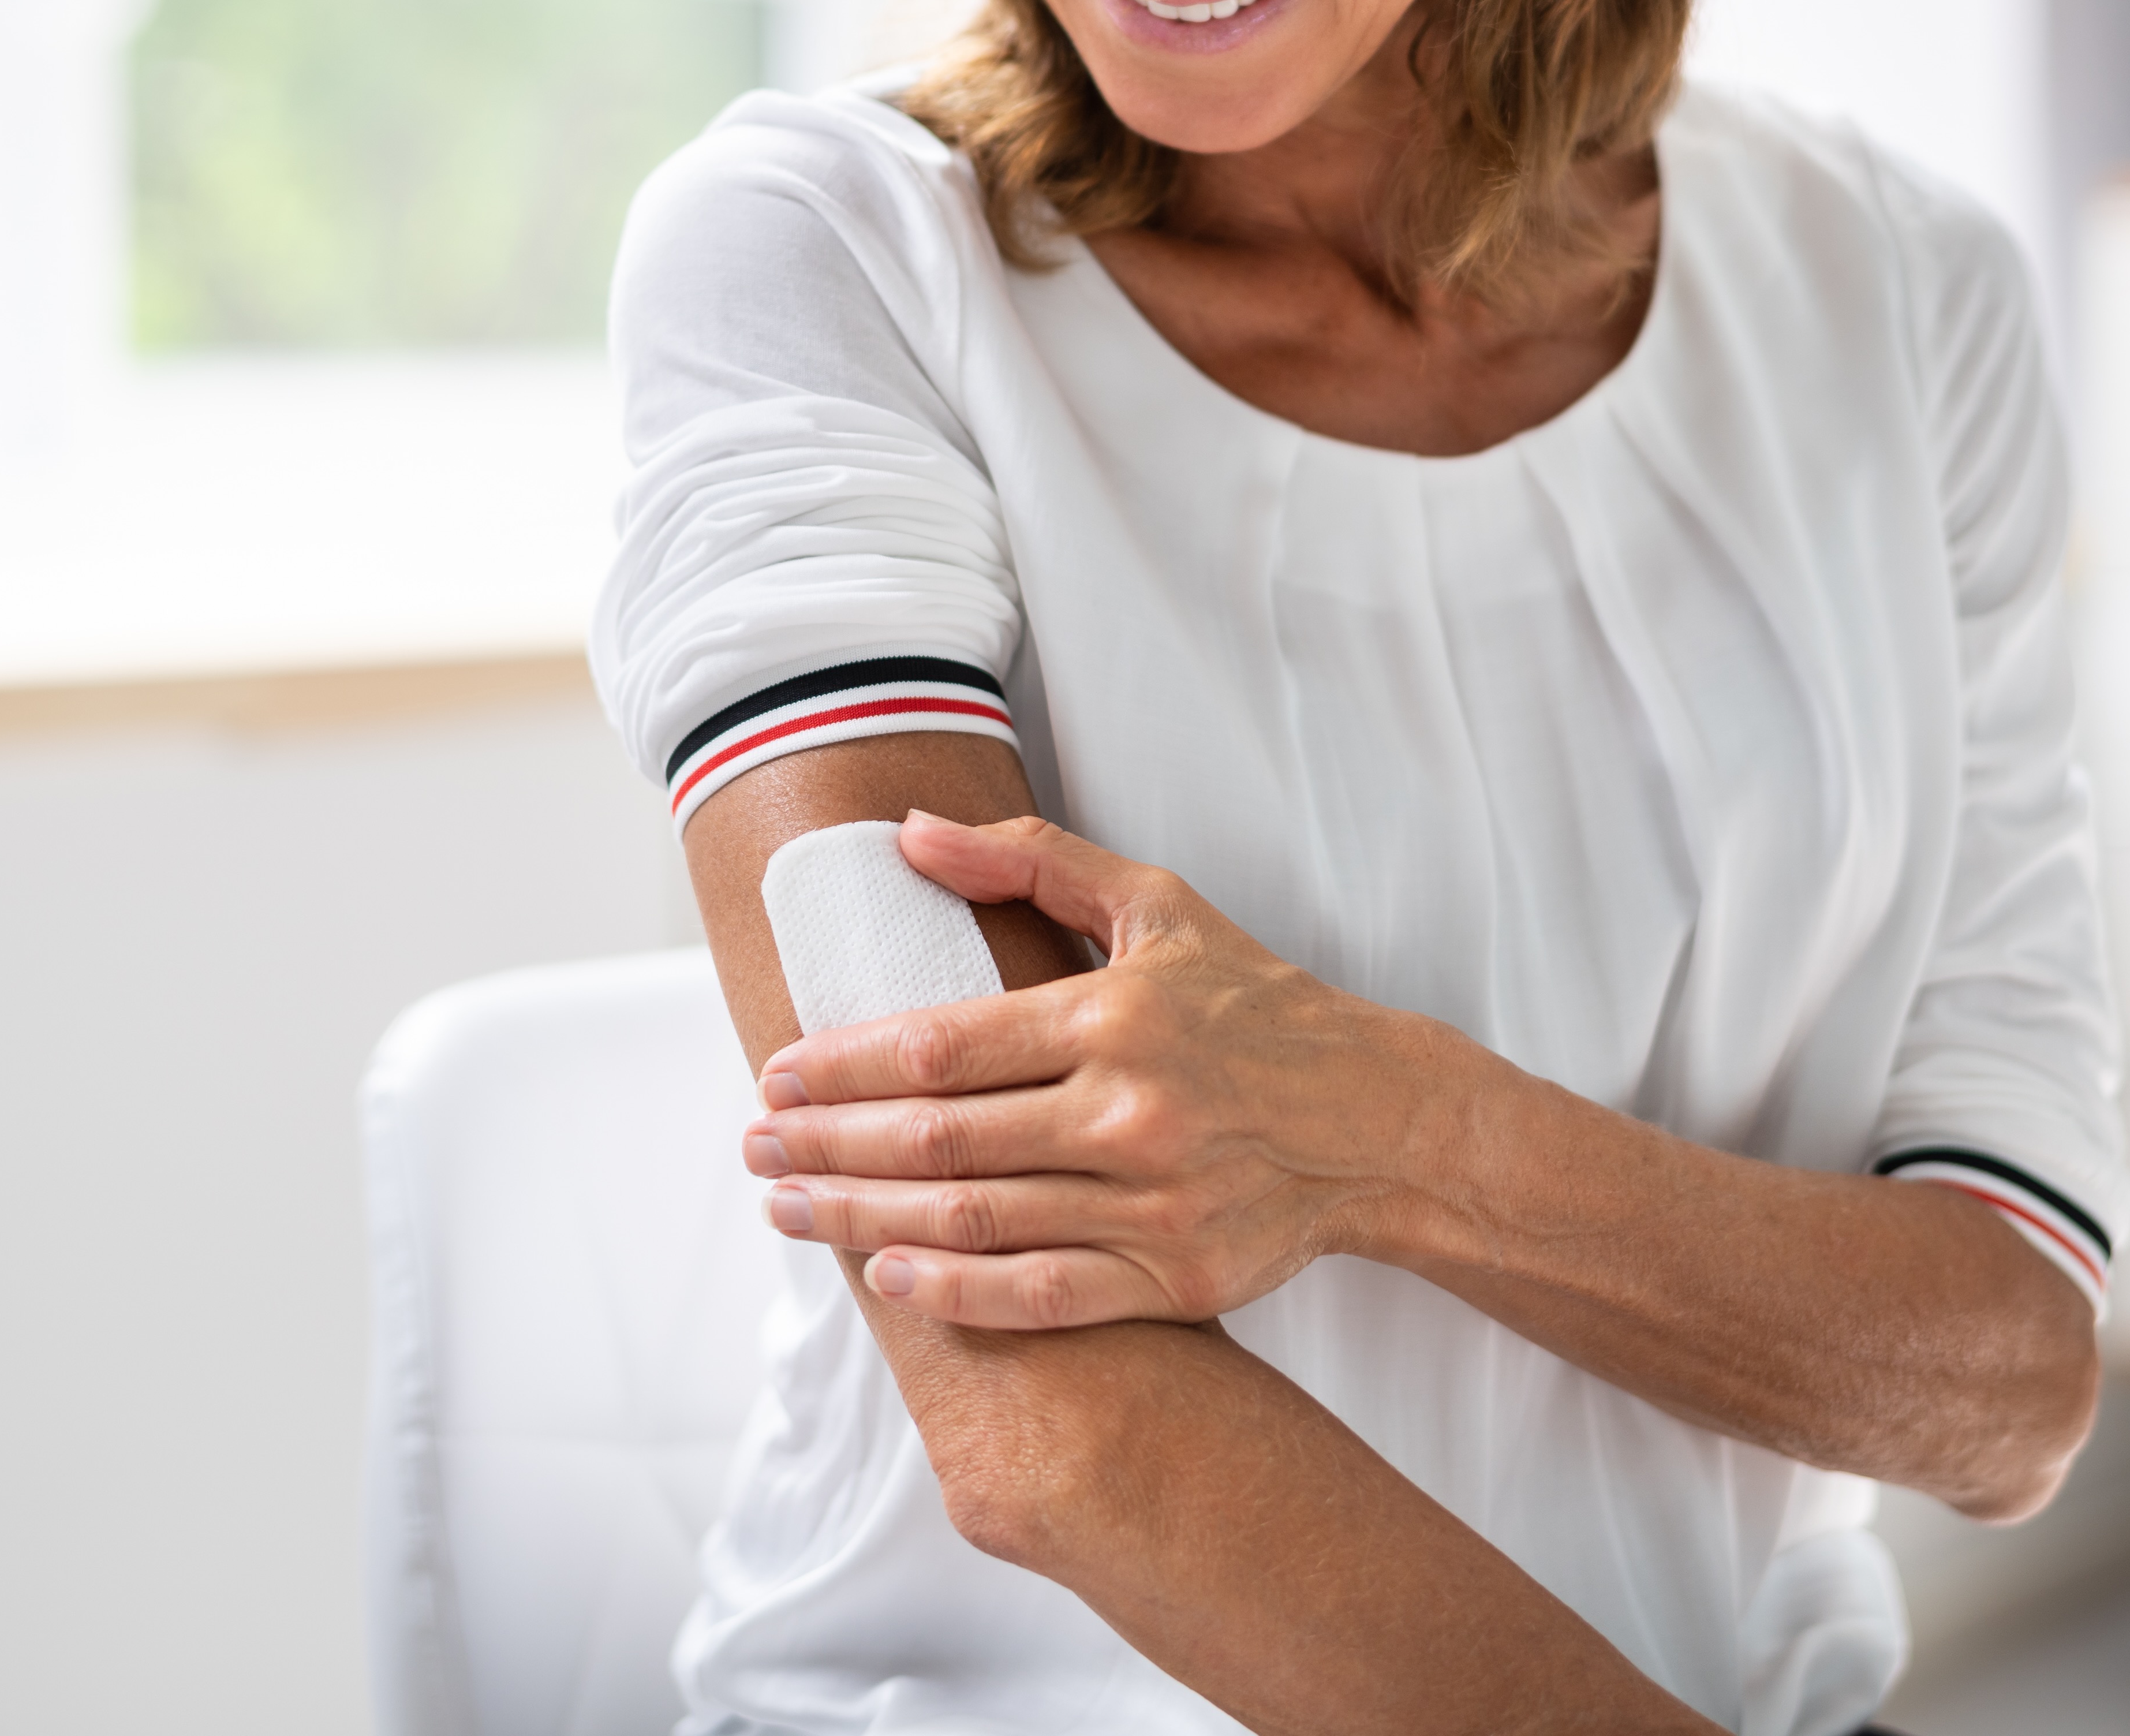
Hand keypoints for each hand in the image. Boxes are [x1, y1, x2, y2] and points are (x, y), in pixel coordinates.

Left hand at [743, 812, 1468, 1328]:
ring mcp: (1153, 1205)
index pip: (943, 1046)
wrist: (1374, 1119)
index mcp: (1115, 1017)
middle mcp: (1130, 1113)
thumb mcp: (1155, 905)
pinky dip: (957, 1292)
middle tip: (755, 1148)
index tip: (778, 1074)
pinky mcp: (1176, 1277)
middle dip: (828, 1147)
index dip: (845, 1066)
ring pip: (975, 1220)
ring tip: (788, 1210)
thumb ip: (1031, 857)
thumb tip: (912, 833)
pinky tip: (888, 1276)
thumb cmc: (1254, 1004)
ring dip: (862, 1220)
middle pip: (939, 1139)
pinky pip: (1042, 1296)